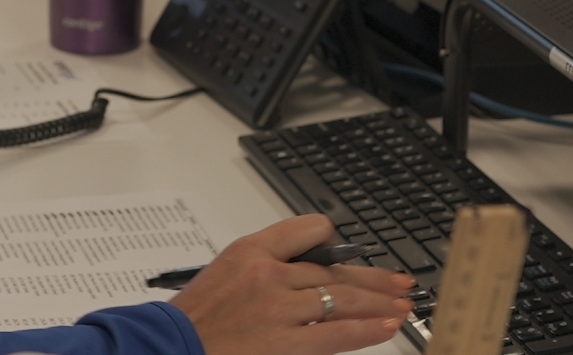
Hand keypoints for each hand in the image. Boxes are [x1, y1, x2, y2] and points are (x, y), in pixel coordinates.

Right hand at [172, 216, 413, 354]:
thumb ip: (263, 268)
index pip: (308, 229)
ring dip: (379, 302)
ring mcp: (279, 309)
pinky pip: (337, 333)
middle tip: (399, 281)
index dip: (334, 241)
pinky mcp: (286, 342)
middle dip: (372, 278)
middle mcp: (269, 274)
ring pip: (342, 299)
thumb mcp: (224, 274)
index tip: (349, 254)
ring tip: (403, 305)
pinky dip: (367, 329)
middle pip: (334, 269)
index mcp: (251, 250)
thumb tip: (306, 276)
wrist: (170, 347)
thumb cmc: (193, 319)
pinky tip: (388, 325)